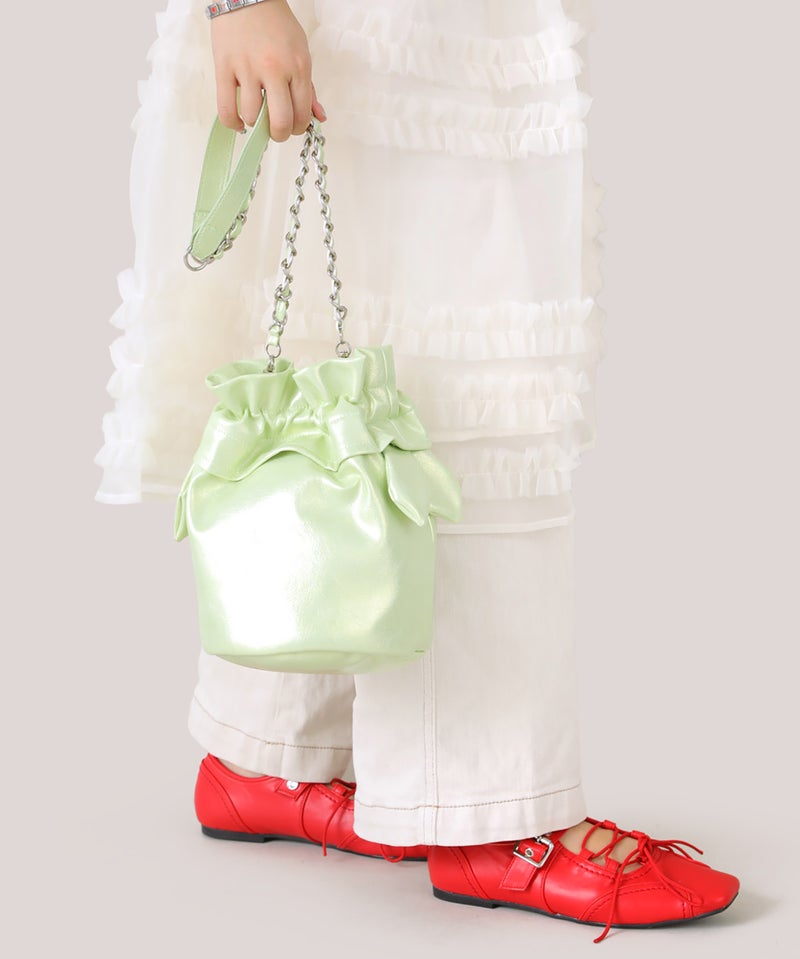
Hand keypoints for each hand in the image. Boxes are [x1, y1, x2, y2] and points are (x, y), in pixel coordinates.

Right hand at [210, 0, 326, 139]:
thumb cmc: (277, 26)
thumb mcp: (301, 53)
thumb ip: (309, 88)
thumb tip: (319, 118)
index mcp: (298, 66)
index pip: (302, 114)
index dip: (298, 128)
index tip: (292, 126)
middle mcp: (275, 69)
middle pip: (280, 122)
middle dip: (279, 134)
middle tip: (276, 130)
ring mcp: (248, 68)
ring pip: (253, 117)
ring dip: (256, 125)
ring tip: (256, 116)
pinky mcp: (224, 67)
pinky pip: (226, 109)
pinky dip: (233, 123)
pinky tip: (239, 122)